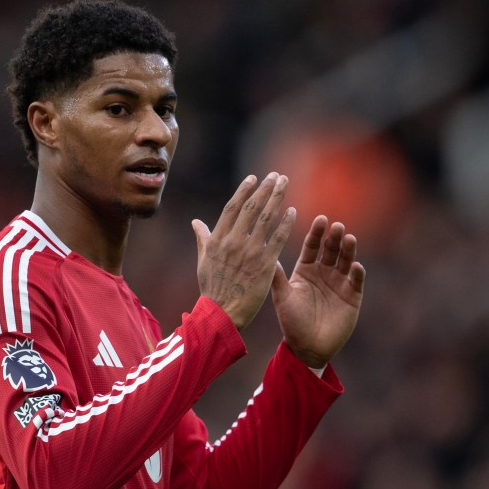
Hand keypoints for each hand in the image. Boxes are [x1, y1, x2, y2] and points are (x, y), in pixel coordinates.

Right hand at [192, 173, 295, 329]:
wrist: (222, 313)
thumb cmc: (212, 288)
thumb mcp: (203, 261)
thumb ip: (203, 238)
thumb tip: (195, 222)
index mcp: (217, 240)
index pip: (233, 208)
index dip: (244, 191)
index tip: (254, 178)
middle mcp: (233, 242)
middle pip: (252, 208)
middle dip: (265, 189)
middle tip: (276, 176)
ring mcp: (249, 253)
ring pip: (266, 219)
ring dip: (277, 198)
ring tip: (285, 184)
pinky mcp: (264, 264)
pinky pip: (277, 239)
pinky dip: (285, 224)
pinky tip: (293, 211)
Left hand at [271, 216, 365, 367]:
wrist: (308, 348)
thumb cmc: (291, 322)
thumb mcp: (282, 297)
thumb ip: (277, 277)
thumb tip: (265, 252)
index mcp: (305, 270)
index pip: (312, 246)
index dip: (316, 233)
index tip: (320, 219)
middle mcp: (323, 272)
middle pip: (330, 250)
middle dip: (334, 238)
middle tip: (337, 226)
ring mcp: (339, 283)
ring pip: (345, 261)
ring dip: (348, 250)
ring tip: (349, 238)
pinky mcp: (352, 296)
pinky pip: (356, 281)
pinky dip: (356, 273)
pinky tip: (355, 266)